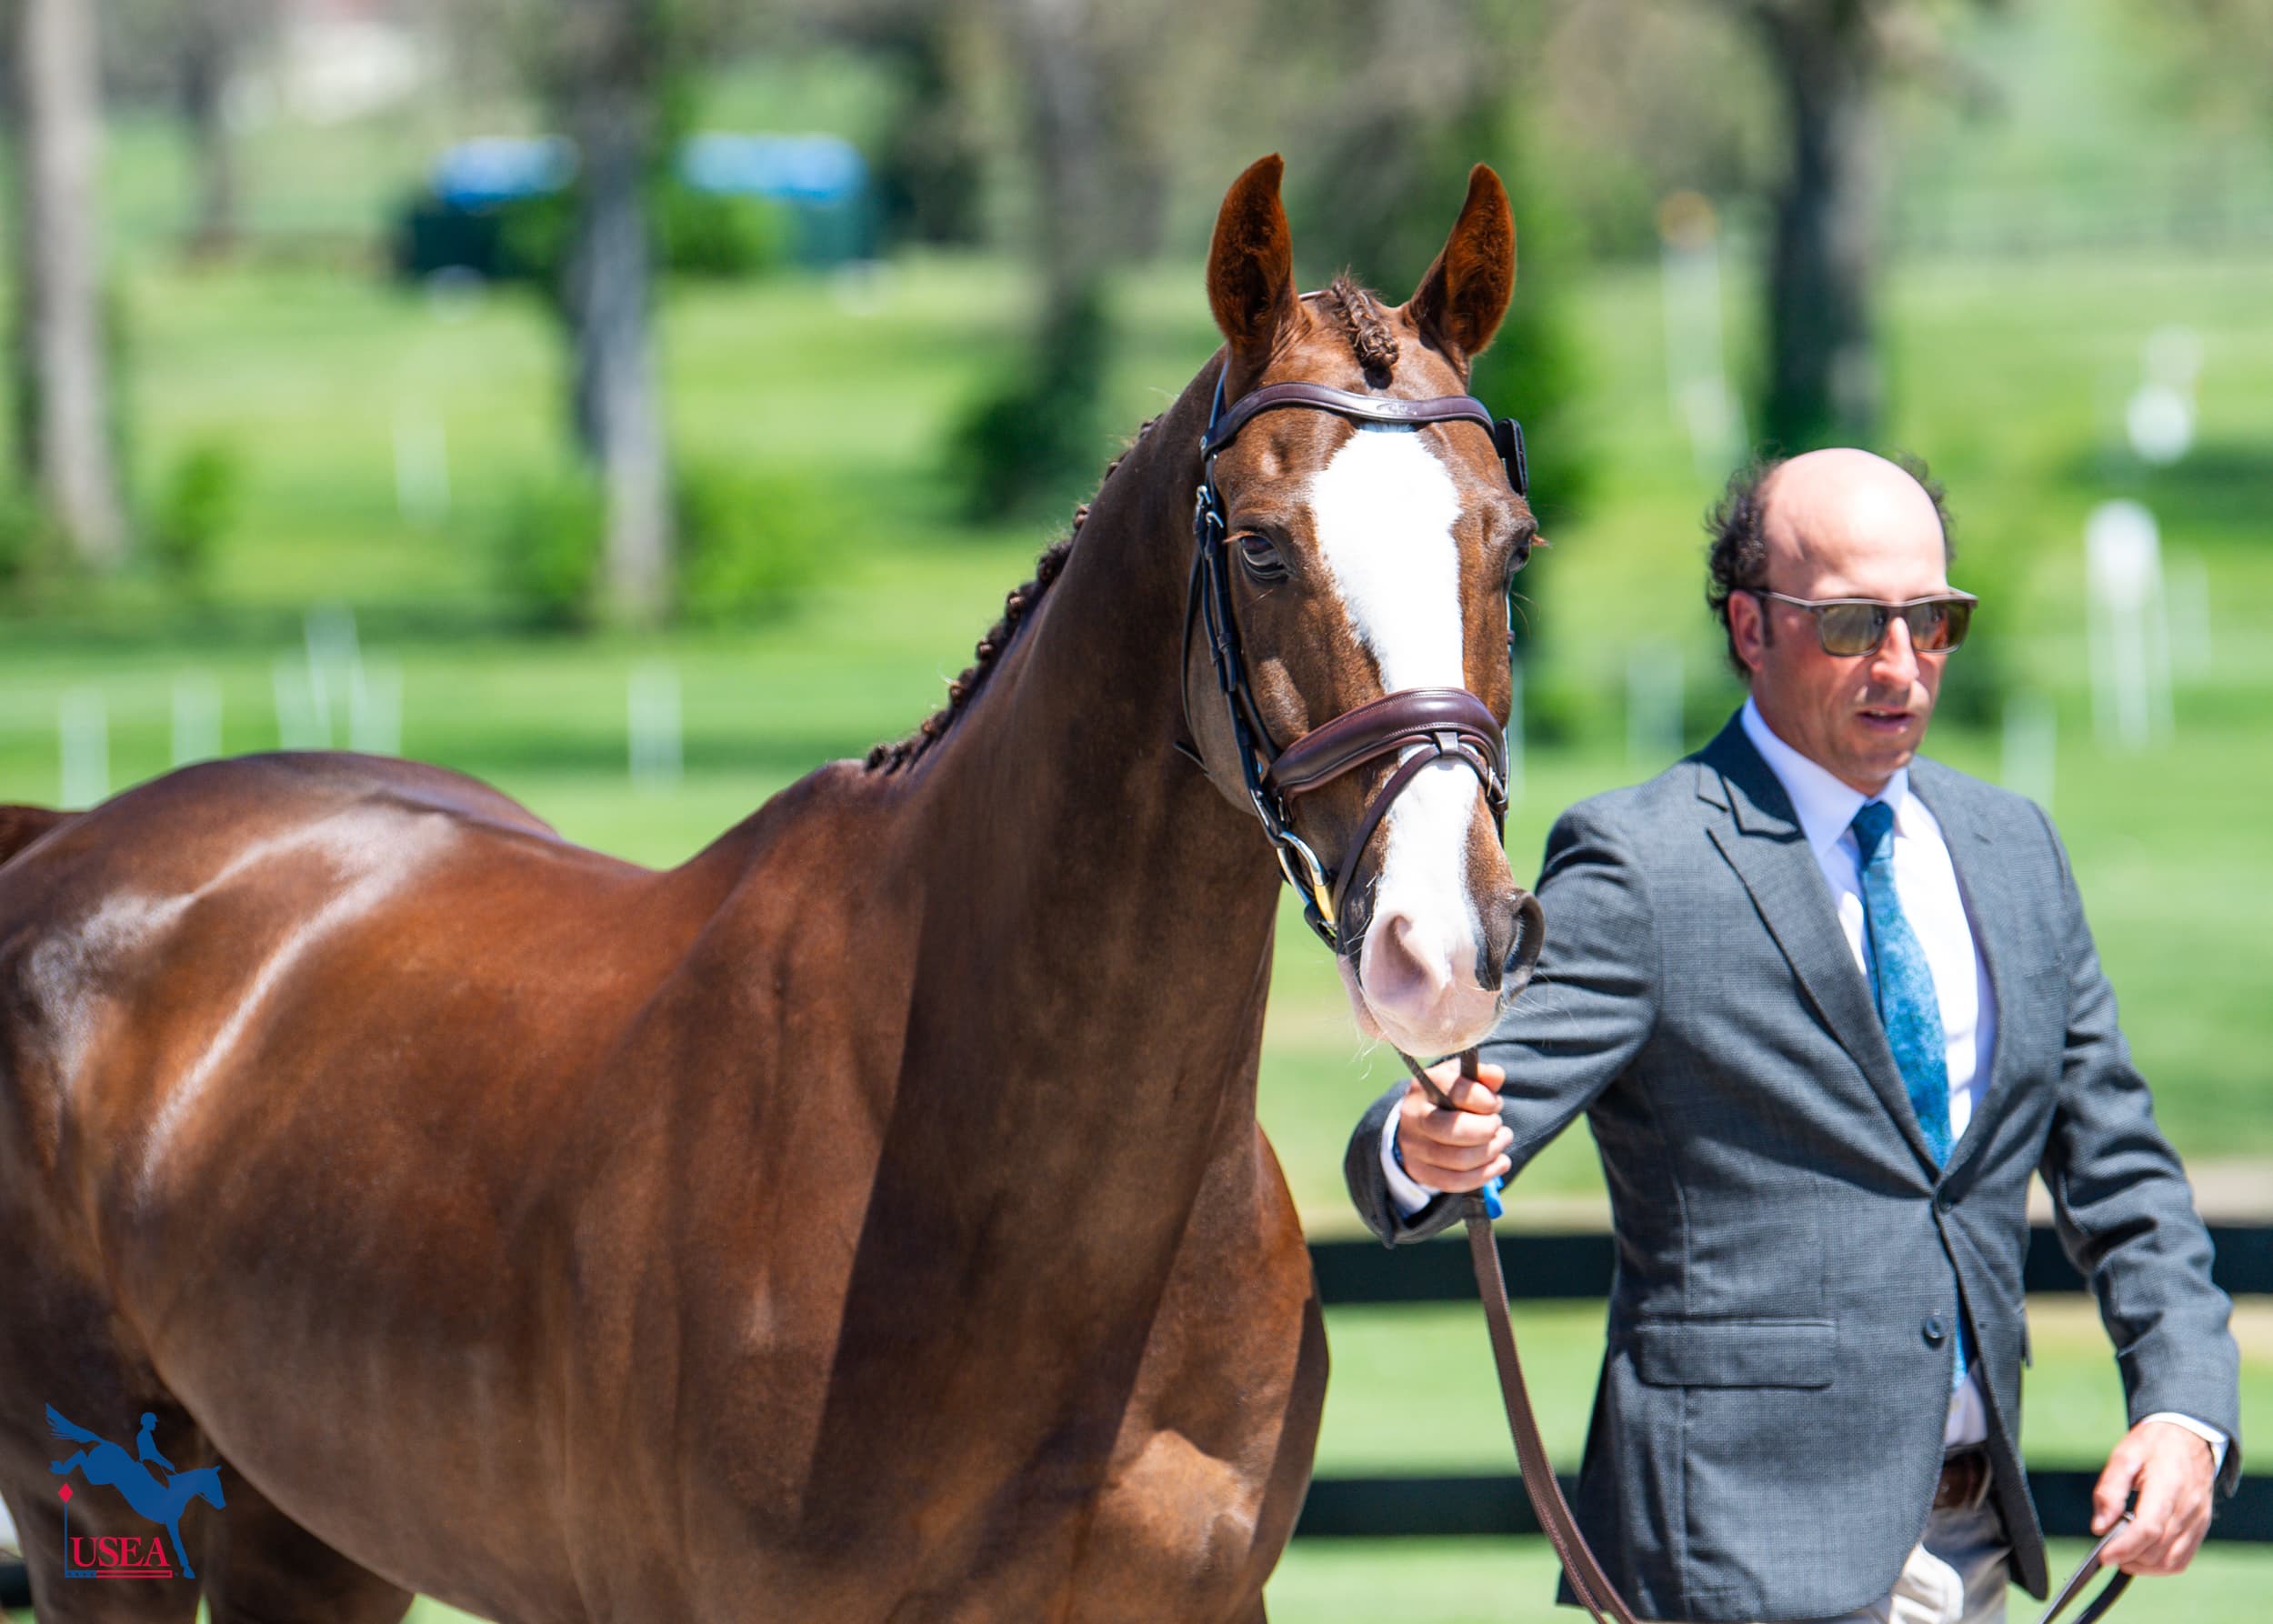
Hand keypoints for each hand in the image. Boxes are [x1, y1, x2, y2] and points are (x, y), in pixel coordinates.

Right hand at [1392, 1060, 1509, 1193]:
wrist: (1417, 1123)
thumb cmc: (1448, 1097)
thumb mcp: (1461, 1079)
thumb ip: (1482, 1075)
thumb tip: (1496, 1075)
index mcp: (1424, 1087)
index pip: (1456, 1092)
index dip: (1484, 1100)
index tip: (1495, 1103)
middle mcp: (1413, 1117)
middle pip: (1451, 1130)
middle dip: (1485, 1130)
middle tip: (1498, 1125)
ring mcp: (1414, 1147)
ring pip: (1458, 1159)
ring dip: (1490, 1152)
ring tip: (1502, 1140)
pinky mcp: (1420, 1171)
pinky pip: (1456, 1181)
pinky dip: (1485, 1174)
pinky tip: (1500, 1163)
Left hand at [2091, 1418, 2216, 1574]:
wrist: (2189, 1436)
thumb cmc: (2153, 1445)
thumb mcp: (2123, 1456)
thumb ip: (2110, 1490)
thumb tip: (2100, 1526)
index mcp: (2168, 1485)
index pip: (2149, 1528)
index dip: (2124, 1547)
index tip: (2104, 1555)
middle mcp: (2188, 1507)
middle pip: (2158, 1549)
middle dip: (2129, 1556)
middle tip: (2108, 1548)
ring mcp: (2198, 1520)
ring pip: (2171, 1561)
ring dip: (2144, 1565)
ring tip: (2122, 1553)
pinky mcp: (2201, 1528)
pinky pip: (2182, 1559)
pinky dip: (2160, 1565)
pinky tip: (2142, 1554)